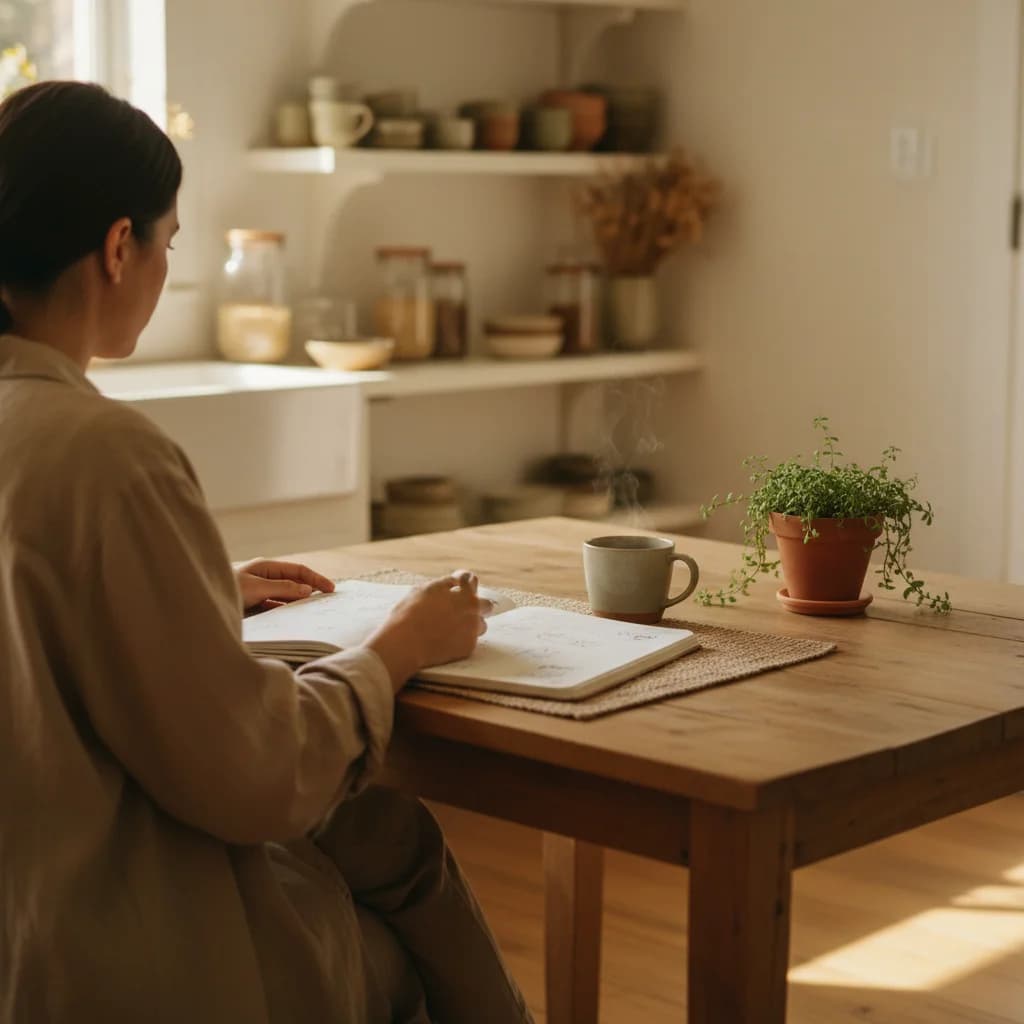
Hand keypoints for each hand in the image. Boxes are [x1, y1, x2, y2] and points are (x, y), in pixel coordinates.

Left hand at [236, 559, 334, 610]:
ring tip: (313, 611)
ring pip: (286, 596)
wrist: (203, 602)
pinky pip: (275, 607)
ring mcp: (260, 591)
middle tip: (327, 601)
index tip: (330, 589)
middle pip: (294, 582)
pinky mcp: (255, 605)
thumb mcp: (257, 588)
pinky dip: (286, 611)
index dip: (316, 578)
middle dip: (311, 590)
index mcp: (266, 567)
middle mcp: (265, 577)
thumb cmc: (227, 589)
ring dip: (298, 602)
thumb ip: (283, 588)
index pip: (298, 570)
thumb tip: (307, 589)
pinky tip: (293, 617)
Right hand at [365, 571, 491, 690]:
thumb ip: (444, 585)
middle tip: (461, 610)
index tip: (457, 586)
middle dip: (476, 605)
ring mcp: (472, 628)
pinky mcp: (469, 646)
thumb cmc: (409, 614)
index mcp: (461, 589)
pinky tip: (445, 641)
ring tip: (451, 629)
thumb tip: (454, 582)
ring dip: (471, 625)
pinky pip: (471, 641)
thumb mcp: (424, 590)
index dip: (462, 582)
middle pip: (486, 604)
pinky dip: (461, 641)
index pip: (470, 579)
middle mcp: (472, 607)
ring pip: (482, 624)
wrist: (405, 643)